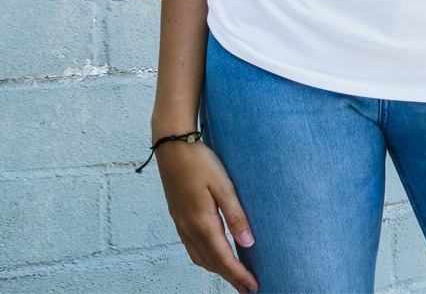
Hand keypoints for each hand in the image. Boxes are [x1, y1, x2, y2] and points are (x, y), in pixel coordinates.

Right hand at [155, 139, 258, 293]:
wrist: (172, 146)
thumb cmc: (200, 161)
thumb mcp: (223, 185)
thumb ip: (236, 215)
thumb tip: (248, 243)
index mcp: (202, 223)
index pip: (224, 259)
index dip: (239, 275)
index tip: (253, 286)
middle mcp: (189, 229)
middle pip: (212, 263)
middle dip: (230, 278)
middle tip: (247, 288)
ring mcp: (181, 224)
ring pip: (200, 258)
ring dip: (217, 270)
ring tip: (233, 275)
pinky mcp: (178, 217)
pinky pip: (192, 248)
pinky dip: (205, 258)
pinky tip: (212, 254)